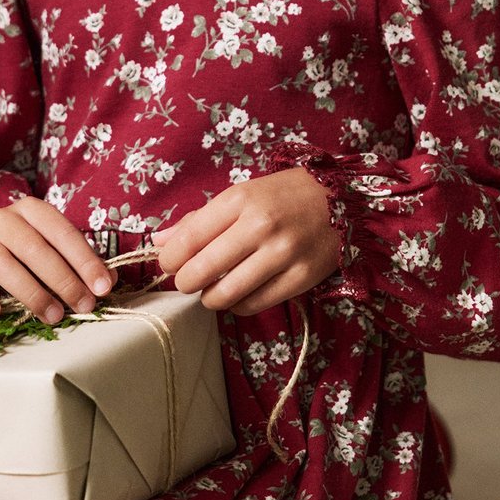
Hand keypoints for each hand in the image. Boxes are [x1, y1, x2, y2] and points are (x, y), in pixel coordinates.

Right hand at [0, 197, 115, 323]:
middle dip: (63, 280)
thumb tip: (108, 282)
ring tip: (54, 315)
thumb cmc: (23, 252)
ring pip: (3, 265)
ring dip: (32, 293)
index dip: (84, 260)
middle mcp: (3, 220)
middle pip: (35, 249)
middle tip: (83, 306)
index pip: (62, 232)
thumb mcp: (52, 249)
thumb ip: (78, 262)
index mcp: (31, 210)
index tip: (102, 287)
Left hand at [151, 168, 339, 314]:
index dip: (169, 259)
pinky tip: (239, 293)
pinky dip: (238, 305)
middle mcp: (260, 226)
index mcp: (240, 199)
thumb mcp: (241, 194)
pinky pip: (254, 305)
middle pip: (201, 271)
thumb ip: (199, 219)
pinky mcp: (301, 278)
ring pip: (225, 294)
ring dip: (210, 298)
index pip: (189, 239)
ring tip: (212, 289)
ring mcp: (283, 254)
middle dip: (185, 282)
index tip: (169, 263)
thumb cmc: (283, 195)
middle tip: (188, 280)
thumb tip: (158, 242)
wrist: (341, 198)